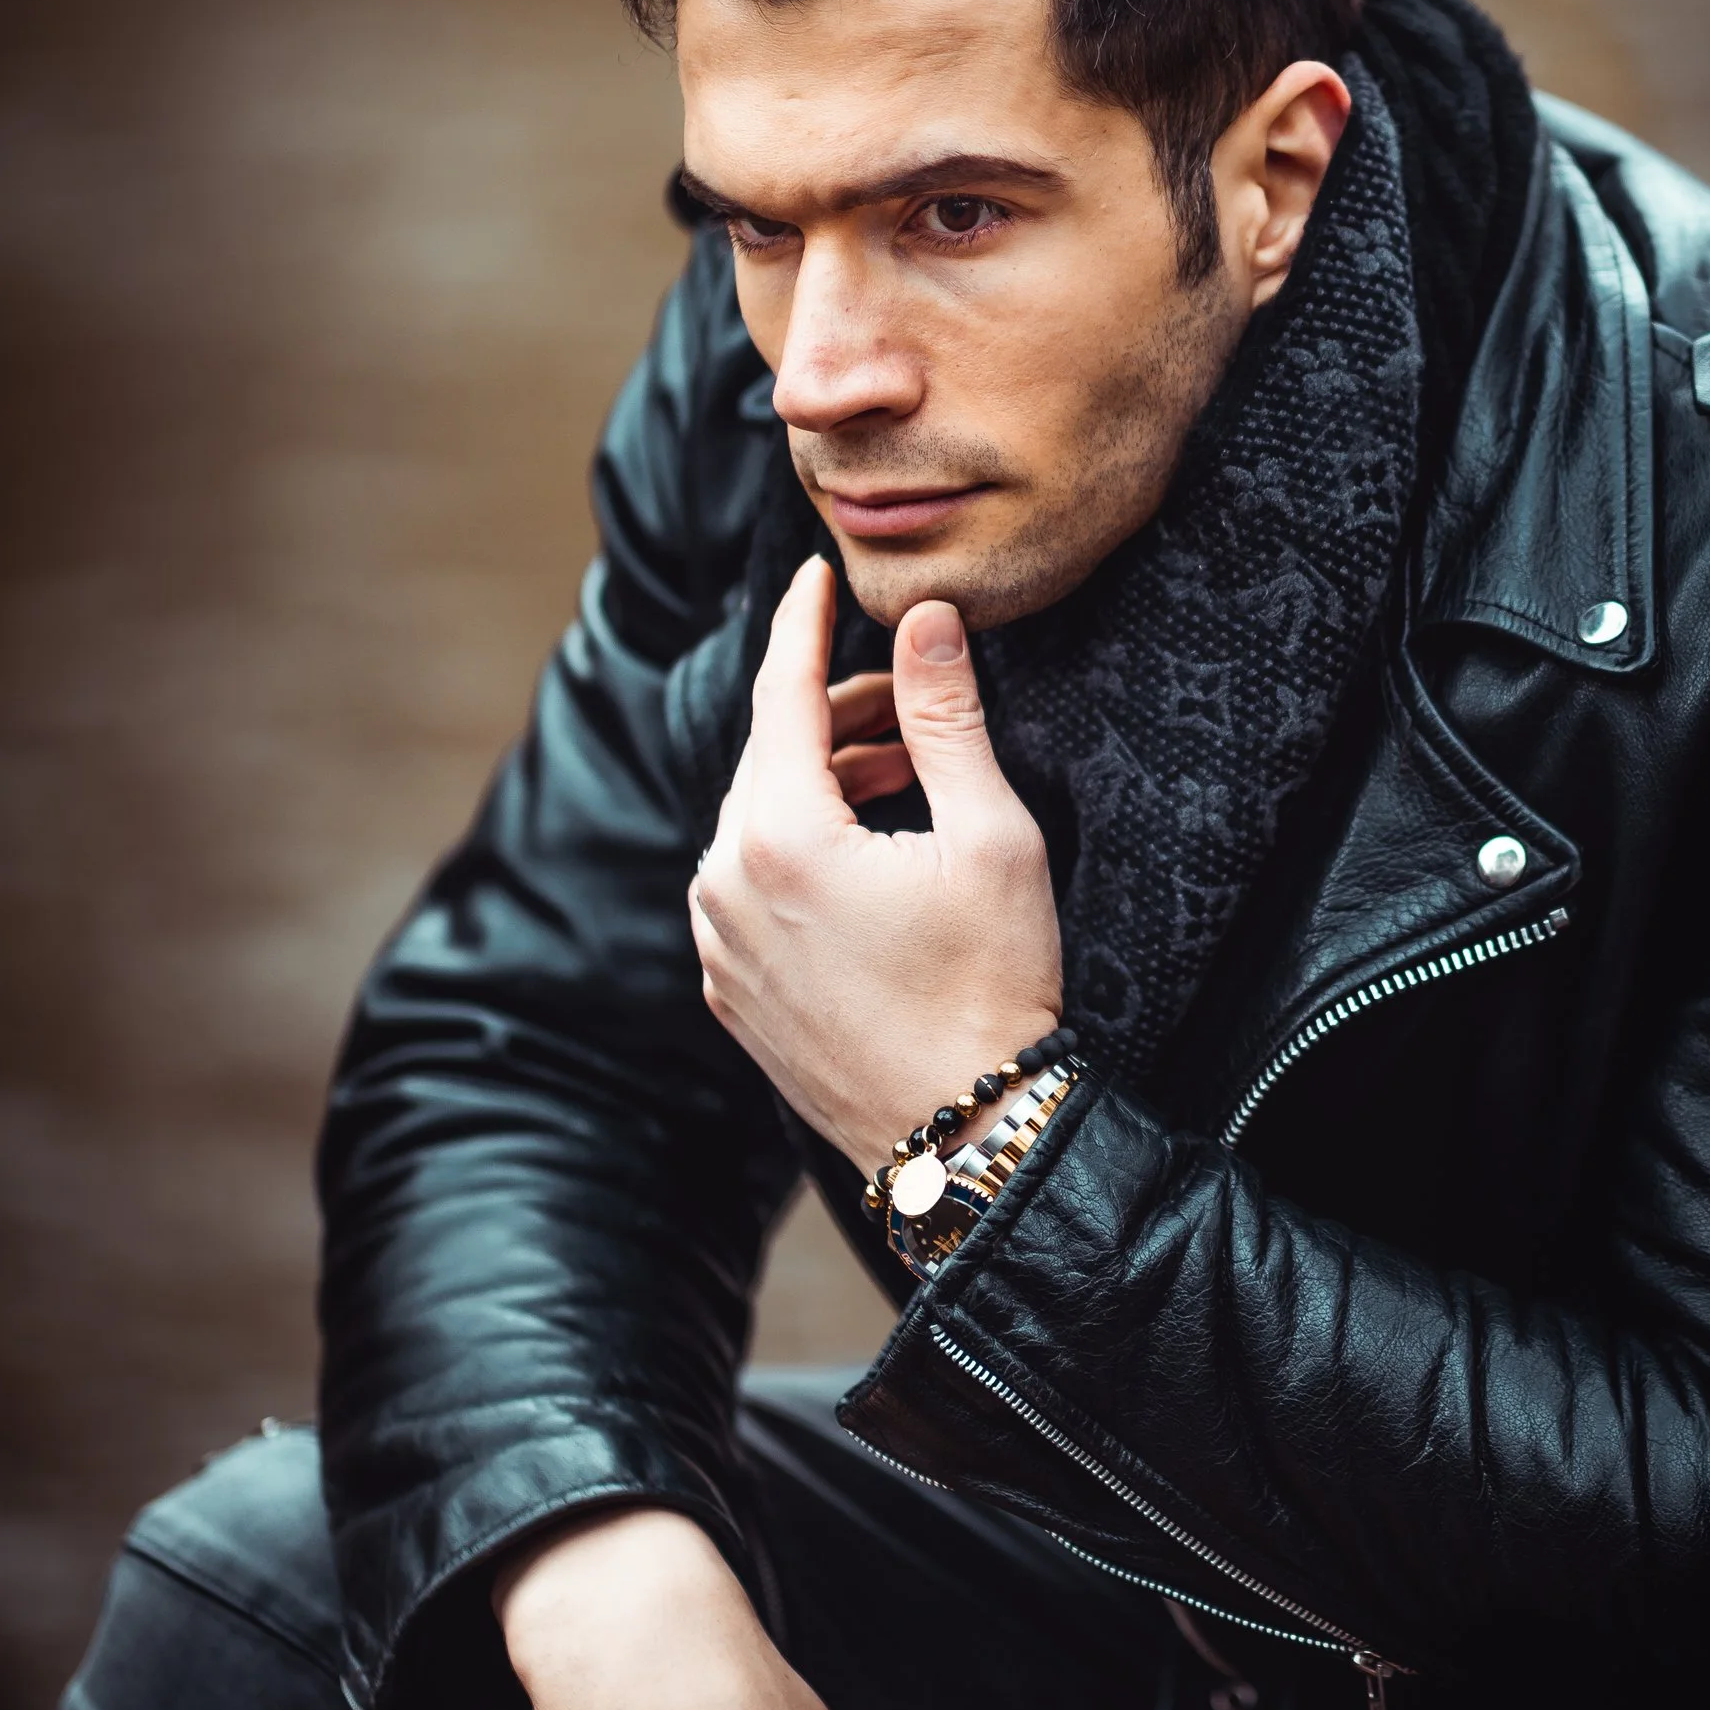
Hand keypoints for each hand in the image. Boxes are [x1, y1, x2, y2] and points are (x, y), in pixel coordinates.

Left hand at [690, 552, 1063, 1172]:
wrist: (966, 1136)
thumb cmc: (991, 987)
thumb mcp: (991, 837)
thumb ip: (946, 716)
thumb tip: (924, 620)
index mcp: (781, 836)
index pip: (780, 691)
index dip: (804, 623)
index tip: (816, 573)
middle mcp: (724, 884)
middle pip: (767, 755)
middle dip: (835, 714)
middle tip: (911, 701)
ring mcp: (718, 944)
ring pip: (754, 820)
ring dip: (822, 784)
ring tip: (907, 783)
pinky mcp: (728, 991)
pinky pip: (746, 886)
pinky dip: (797, 850)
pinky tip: (869, 860)